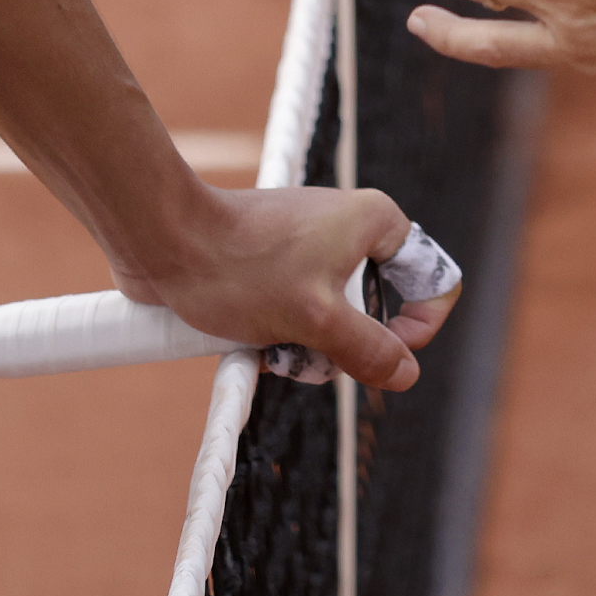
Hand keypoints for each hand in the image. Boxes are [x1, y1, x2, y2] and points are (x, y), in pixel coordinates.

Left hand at [119, 177, 455, 392]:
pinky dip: (283, 339)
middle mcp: (350, 231)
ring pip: (338, 323)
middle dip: (346, 346)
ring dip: (310, 349)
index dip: (416, 328)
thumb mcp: (316, 319)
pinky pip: (302, 319)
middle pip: (381, 313)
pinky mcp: (278, 270)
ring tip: (273, 344)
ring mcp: (312, 251)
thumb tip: (405, 374)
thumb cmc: (237, 267)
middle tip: (312, 346)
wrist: (163, 241)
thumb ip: (369, 350)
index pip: (433, 283)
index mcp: (376, 222)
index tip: (379, 350)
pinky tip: (254, 341)